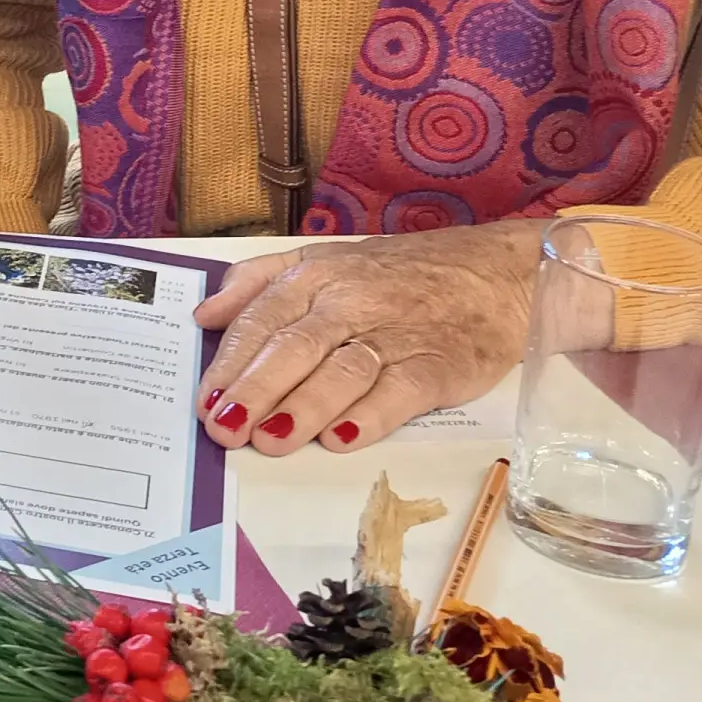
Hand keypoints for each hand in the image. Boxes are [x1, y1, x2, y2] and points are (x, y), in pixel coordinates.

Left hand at [191, 221, 544, 455]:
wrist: (496, 272)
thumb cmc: (396, 276)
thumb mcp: (323, 261)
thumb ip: (259, 282)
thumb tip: (204, 315)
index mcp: (316, 275)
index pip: (263, 318)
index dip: (231, 362)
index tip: (204, 401)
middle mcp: (352, 301)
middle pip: (295, 346)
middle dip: (255, 389)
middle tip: (224, 429)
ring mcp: (397, 333)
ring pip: (342, 369)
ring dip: (303, 407)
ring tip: (269, 440)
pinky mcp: (440, 364)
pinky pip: (401, 390)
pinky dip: (372, 414)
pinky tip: (343, 437)